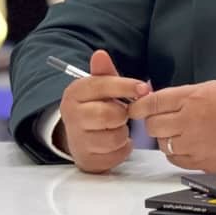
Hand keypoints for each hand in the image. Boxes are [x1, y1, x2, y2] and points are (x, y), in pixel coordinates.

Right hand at [56, 49, 149, 173]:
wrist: (79, 136)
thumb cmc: (96, 106)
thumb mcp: (99, 87)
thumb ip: (104, 72)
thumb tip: (100, 54)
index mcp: (74, 93)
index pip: (103, 86)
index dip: (127, 86)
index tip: (144, 89)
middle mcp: (71, 116)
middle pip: (110, 114)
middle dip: (122, 114)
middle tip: (123, 113)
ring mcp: (77, 141)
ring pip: (115, 136)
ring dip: (123, 132)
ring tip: (115, 127)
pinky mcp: (87, 160)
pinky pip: (117, 154)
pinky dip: (122, 148)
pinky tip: (114, 142)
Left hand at [127, 82, 215, 171]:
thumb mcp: (211, 89)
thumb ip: (183, 95)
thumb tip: (159, 101)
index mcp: (191, 98)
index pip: (152, 103)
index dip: (139, 106)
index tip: (135, 109)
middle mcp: (188, 120)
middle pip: (153, 125)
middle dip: (155, 122)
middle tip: (163, 120)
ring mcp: (193, 143)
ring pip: (163, 144)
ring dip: (167, 138)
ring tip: (181, 133)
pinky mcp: (199, 161)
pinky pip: (175, 158)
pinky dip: (177, 153)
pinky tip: (188, 145)